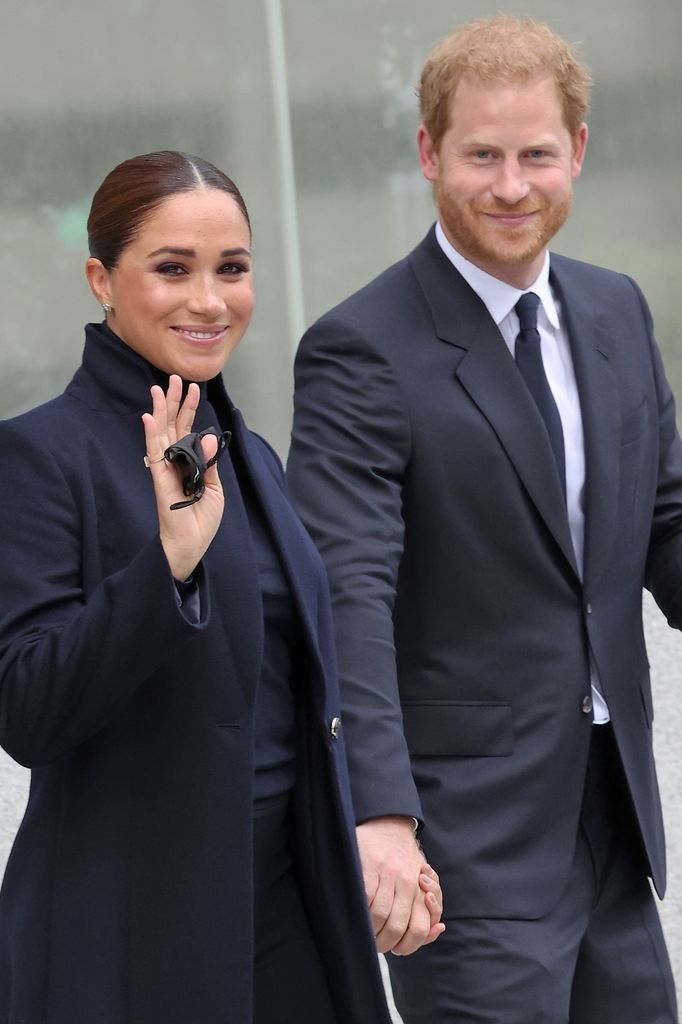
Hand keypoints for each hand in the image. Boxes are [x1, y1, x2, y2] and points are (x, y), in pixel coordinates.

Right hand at [141, 376, 224, 580]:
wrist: (191, 544)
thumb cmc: (201, 520)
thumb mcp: (214, 488)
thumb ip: (209, 462)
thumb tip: (207, 435)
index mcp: (189, 463)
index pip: (188, 430)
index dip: (190, 409)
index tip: (194, 388)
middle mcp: (174, 462)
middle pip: (172, 425)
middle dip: (173, 401)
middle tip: (174, 378)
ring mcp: (166, 469)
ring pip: (161, 433)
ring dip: (161, 410)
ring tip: (159, 387)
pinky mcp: (160, 480)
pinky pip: (154, 454)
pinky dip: (152, 435)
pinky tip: (149, 417)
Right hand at [356, 816, 444, 955]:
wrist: (390, 823)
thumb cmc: (406, 859)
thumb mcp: (424, 881)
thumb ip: (429, 908)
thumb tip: (438, 928)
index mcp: (420, 889)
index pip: (419, 929)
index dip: (406, 946)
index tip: (395, 948)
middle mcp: (406, 882)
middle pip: (397, 927)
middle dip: (384, 943)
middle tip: (376, 944)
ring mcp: (387, 874)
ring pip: (379, 915)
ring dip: (370, 930)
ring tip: (366, 932)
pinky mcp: (368, 866)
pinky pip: (365, 896)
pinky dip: (360, 910)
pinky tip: (358, 912)